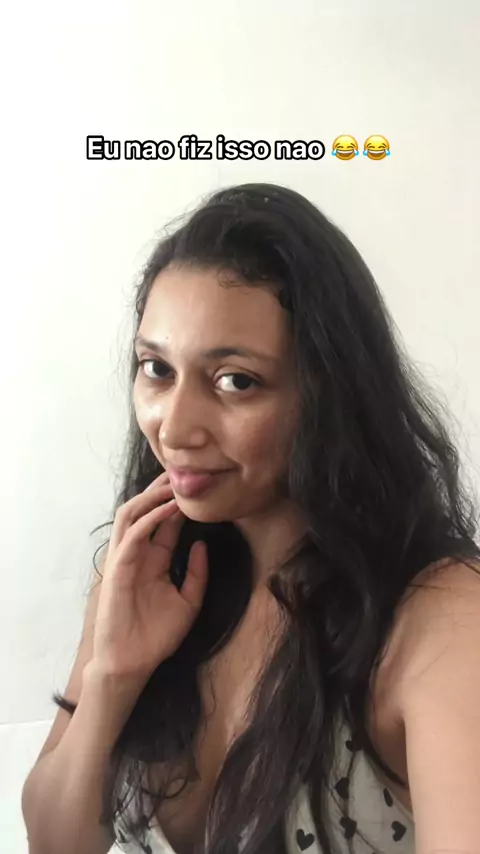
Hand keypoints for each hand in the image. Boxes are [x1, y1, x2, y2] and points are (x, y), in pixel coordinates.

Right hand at [91, 471, 207, 681]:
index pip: (164, 523)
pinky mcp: (117, 569)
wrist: (133, 664)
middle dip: (160, 491)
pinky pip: (131, 536)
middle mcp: (137, 554)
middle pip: (144, 511)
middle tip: (183, 473)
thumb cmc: (157, 636)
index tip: (197, 487)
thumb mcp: (189, 602)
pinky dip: (149, 520)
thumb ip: (197, 573)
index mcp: (154, 560)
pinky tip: (168, 510)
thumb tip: (202, 543)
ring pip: (130, 515)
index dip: (178, 504)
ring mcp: (124, 559)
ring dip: (151, 497)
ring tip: (173, 484)